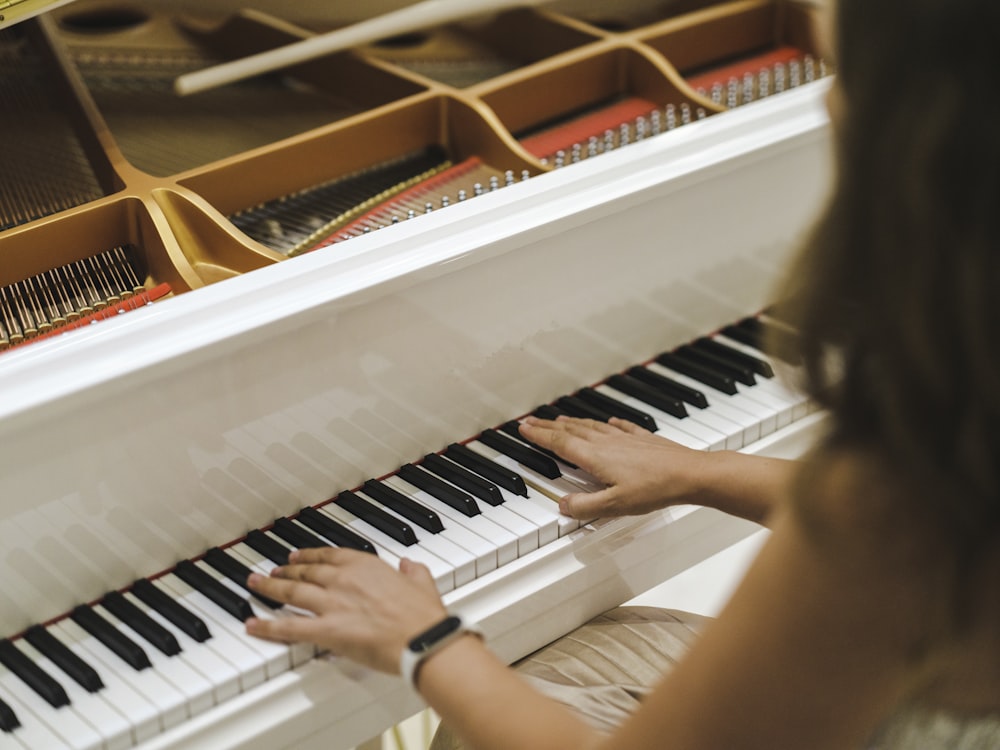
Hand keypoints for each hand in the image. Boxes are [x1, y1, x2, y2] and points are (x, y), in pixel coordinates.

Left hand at [246, 547, 447, 674]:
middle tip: (272, 570)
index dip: (310, 554)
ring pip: (292, 592)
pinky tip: (252, 624)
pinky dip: (267, 625)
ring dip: (270, 588)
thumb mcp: (423, 582)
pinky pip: (288, 627)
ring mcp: (332, 604)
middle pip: (306, 571)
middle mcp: (344, 579)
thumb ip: (413, 571)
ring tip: (256, 584)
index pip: (329, 555)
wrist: (421, 639)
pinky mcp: (325, 630)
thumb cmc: (423, 616)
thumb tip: (410, 565)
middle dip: (285, 570)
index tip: (299, 555)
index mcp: (366, 565)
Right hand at [518, 416, 708, 518]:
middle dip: (548, 425)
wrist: (690, 474)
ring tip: (560, 419)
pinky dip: (609, 423)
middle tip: (531, 421)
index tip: (523, 428)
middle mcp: (607, 443)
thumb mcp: (615, 506)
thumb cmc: (655, 489)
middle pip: (571, 430)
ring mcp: (625, 438)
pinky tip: (610, 422)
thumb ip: (586, 506)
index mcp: (595, 457)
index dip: (539, 436)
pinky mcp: (643, 438)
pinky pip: (620, 426)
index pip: (560, 443)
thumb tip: (562, 505)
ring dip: (573, 422)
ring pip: (592, 426)